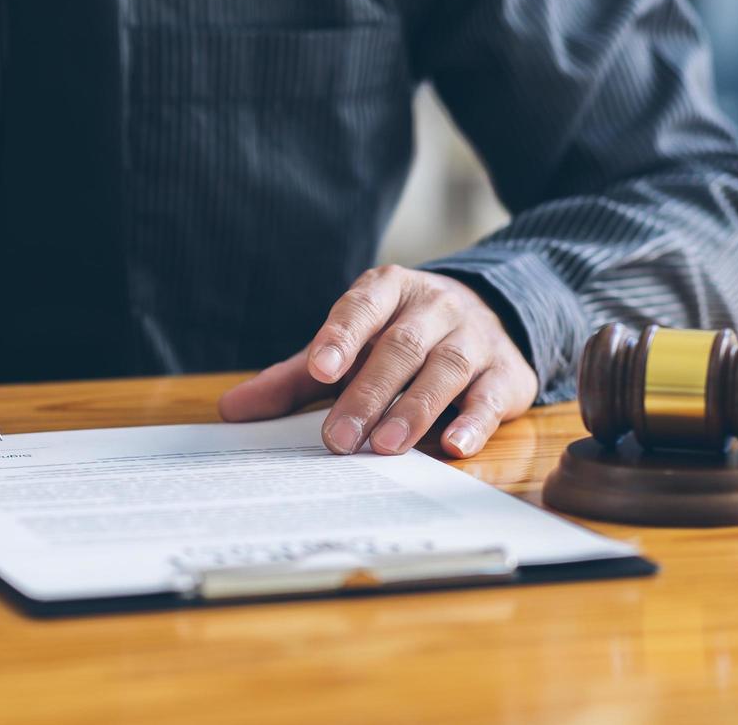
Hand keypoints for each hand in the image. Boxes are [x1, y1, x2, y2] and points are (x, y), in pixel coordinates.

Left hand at [217, 267, 536, 457]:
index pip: (361, 308)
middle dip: (368, 393)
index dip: (341, 336)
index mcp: (387, 291)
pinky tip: (455, 445)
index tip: (320, 368)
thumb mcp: (346, 348)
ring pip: (444, 368)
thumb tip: (231, 409)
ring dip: (415, 409)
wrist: (485, 316)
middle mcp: (433, 307)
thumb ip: (294, 378)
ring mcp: (474, 338)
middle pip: (399, 347)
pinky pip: (491, 395)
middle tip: (339, 438)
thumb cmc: (397, 339)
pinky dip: (475, 421)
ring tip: (386, 445)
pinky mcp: (506, 373)